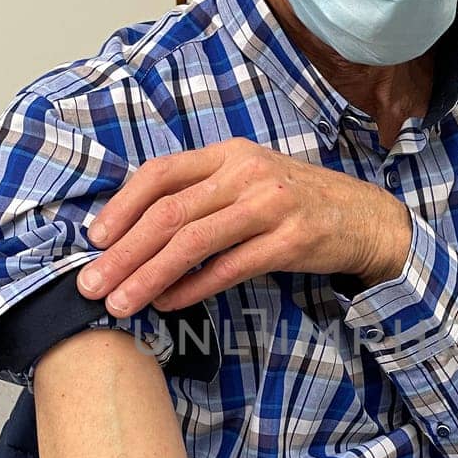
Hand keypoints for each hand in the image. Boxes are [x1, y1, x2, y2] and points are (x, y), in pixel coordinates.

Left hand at [78, 139, 412, 314]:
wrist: (366, 218)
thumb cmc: (298, 203)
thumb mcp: (250, 181)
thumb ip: (203, 192)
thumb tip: (137, 226)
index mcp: (229, 154)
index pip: (160, 173)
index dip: (121, 206)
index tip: (94, 240)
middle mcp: (246, 173)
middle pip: (169, 212)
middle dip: (123, 252)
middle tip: (91, 285)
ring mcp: (270, 207)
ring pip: (192, 242)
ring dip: (148, 275)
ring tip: (121, 303)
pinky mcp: (289, 242)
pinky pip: (228, 268)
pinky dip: (192, 288)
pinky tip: (168, 303)